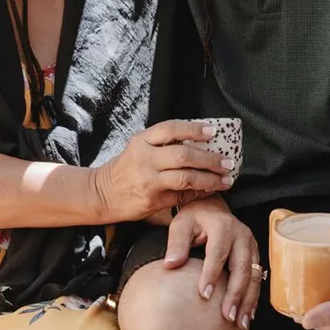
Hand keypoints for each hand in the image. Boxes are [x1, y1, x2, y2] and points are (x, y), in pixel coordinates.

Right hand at [92, 121, 234, 222]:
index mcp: (142, 141)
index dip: (194, 129)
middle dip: (210, 159)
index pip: (171, 129)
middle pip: (184, 155)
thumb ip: (163, 143)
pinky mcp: (152, 200)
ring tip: (225, 179)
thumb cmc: (126, 168)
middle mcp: (145, 158)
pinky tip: (211, 190)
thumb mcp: (139, 148)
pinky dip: (200, 192)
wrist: (102, 194)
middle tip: (227, 162)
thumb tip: (200, 141)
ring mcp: (148, 180)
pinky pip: (182, 195)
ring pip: (186, 178)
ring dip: (210, 179)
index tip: (212, 132)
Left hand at [165, 195, 261, 329]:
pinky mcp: (254, 254)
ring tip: (240, 322)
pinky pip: (257, 278)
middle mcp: (241, 235)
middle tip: (226, 315)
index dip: (211, 274)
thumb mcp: (181, 225)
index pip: (218, 253)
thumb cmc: (194, 217)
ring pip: (253, 275)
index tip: (204, 294)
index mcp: (222, 226)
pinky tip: (247, 313)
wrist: (211, 208)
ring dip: (247, 300)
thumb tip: (171, 264)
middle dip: (235, 294)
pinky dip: (253, 297)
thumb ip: (176, 244)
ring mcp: (251, 245)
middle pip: (241, 267)